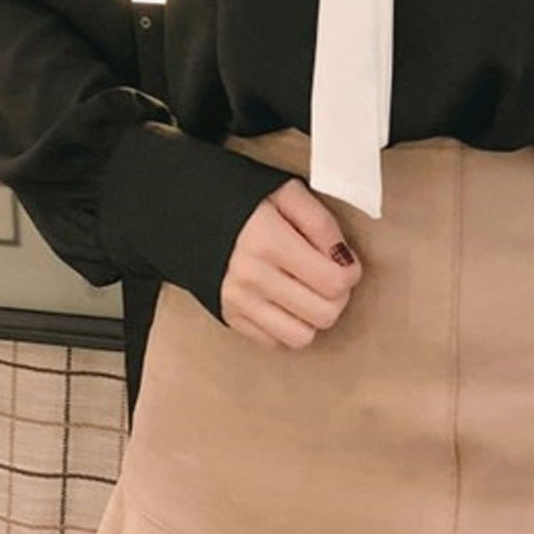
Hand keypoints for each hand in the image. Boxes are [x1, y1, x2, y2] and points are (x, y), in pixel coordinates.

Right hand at [220, 177, 362, 346]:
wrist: (183, 208)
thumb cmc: (241, 198)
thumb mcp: (285, 192)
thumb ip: (321, 223)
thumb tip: (344, 259)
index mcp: (269, 241)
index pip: (334, 281)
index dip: (351, 272)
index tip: (344, 262)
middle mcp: (252, 278)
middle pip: (324, 313)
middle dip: (337, 297)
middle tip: (329, 276)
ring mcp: (239, 302)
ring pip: (302, 336)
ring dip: (313, 317)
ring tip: (308, 292)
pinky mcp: (230, 316)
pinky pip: (275, 341)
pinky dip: (288, 325)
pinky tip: (285, 300)